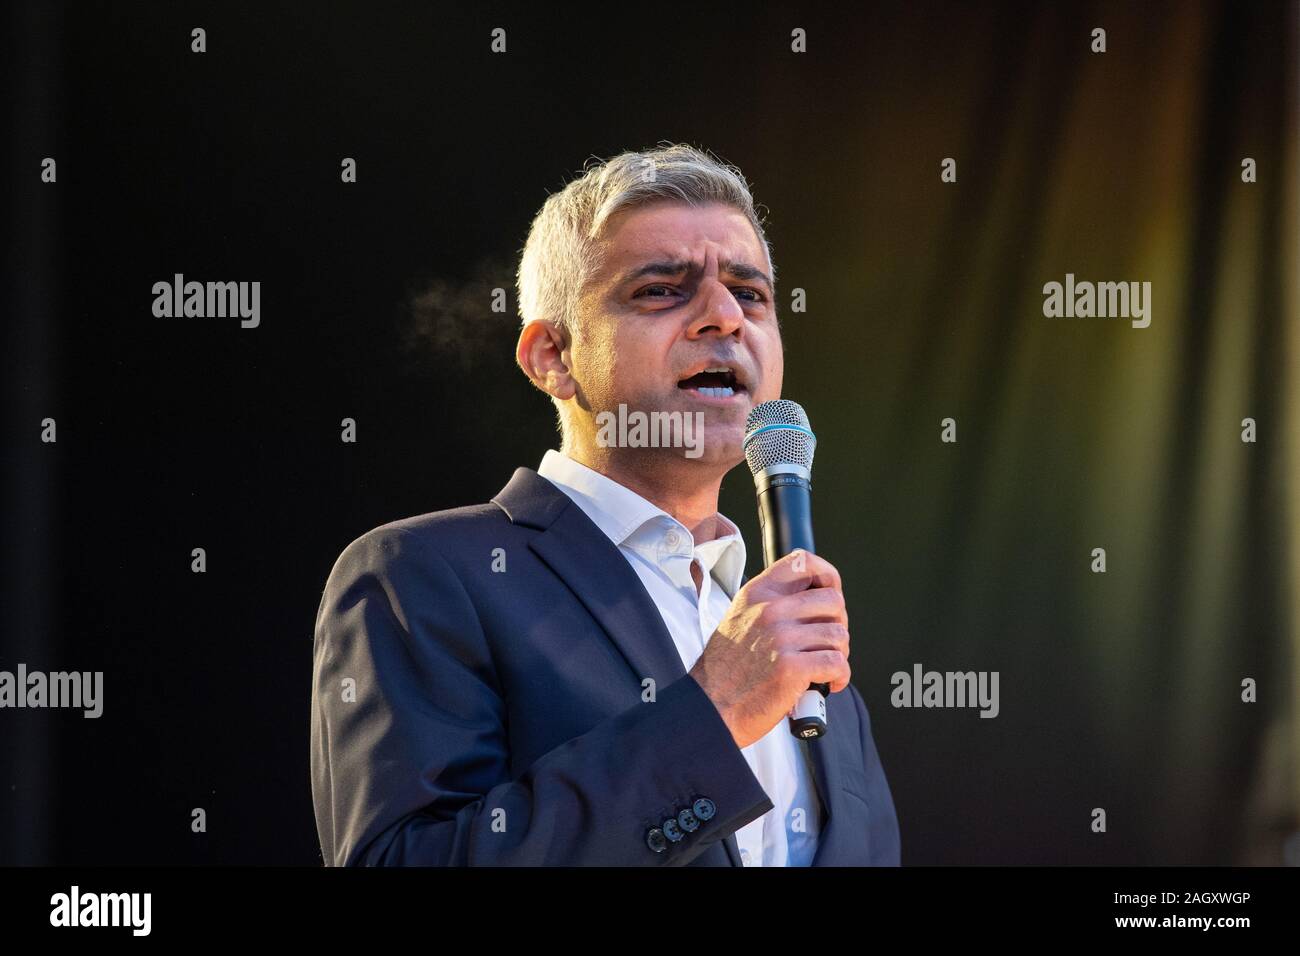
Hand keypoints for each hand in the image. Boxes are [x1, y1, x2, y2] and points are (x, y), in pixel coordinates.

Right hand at [688, 549, 850, 748]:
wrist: (710, 707)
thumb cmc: (727, 670)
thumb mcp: (739, 618)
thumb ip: (770, 603)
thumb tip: (812, 598)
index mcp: (757, 594)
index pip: (804, 561)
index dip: (827, 575)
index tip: (831, 593)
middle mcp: (769, 610)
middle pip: (833, 600)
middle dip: (837, 624)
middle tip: (826, 643)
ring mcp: (781, 638)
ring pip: (838, 635)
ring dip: (839, 654)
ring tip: (825, 667)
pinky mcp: (792, 668)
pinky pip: (837, 663)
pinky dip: (840, 676)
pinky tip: (827, 683)